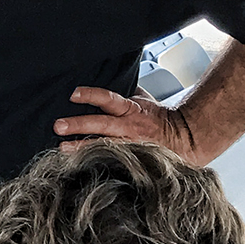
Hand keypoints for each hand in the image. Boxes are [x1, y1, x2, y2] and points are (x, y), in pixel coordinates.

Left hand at [53, 86, 198, 162]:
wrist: (185, 139)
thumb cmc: (160, 118)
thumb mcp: (143, 100)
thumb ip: (124, 91)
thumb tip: (109, 78)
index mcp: (132, 109)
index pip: (109, 99)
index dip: (91, 95)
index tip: (73, 94)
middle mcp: (129, 128)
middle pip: (101, 124)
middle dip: (79, 125)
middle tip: (58, 125)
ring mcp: (129, 146)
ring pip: (102, 146)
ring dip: (81, 148)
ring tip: (62, 148)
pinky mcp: (130, 160)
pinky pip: (111, 161)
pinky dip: (94, 162)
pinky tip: (76, 165)